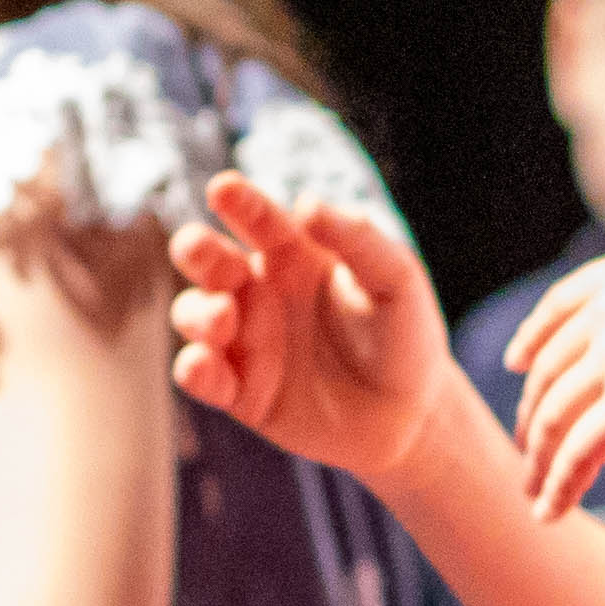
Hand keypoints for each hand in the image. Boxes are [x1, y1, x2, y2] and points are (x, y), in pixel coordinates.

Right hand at [166, 175, 465, 479]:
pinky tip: (201, 364)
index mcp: (293, 254)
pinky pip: (202, 377)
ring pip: (194, 315)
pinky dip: (193, 369)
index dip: (238, 201)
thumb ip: (359, 240)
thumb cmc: (404, 336)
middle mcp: (259, 291)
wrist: (412, 416)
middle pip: (208, 259)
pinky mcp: (240, 392)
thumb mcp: (395, 281)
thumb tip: (306, 205)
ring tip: (224, 317)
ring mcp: (245, 340)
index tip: (224, 189)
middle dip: (195, 249)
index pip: (258, 218)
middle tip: (199, 247)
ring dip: (198, 312)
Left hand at [503, 243, 604, 517]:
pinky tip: (550, 512)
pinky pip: (577, 453)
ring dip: (537, 459)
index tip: (515, 363)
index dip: (531, 337)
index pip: (559, 304)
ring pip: (552, 416)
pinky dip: (557, 486)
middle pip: (548, 368)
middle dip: (531, 411)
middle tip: (526, 443)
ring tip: (532, 491)